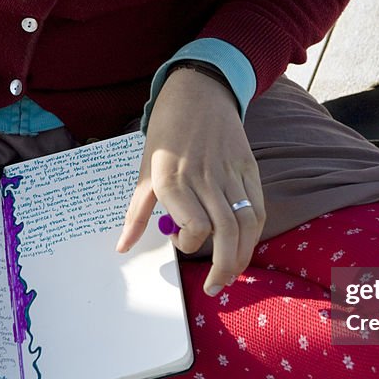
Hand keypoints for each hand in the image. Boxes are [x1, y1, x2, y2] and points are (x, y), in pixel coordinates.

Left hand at [117, 69, 265, 295]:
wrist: (199, 90)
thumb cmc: (166, 132)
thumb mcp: (144, 170)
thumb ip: (137, 212)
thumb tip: (122, 248)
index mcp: (173, 178)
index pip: (194, 226)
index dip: (189, 243)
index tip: (181, 242)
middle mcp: (203, 177)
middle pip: (226, 232)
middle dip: (223, 267)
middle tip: (216, 287)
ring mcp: (230, 172)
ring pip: (246, 223)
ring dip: (242, 255)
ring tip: (231, 274)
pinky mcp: (248, 167)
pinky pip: (257, 207)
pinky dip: (254, 232)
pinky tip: (244, 246)